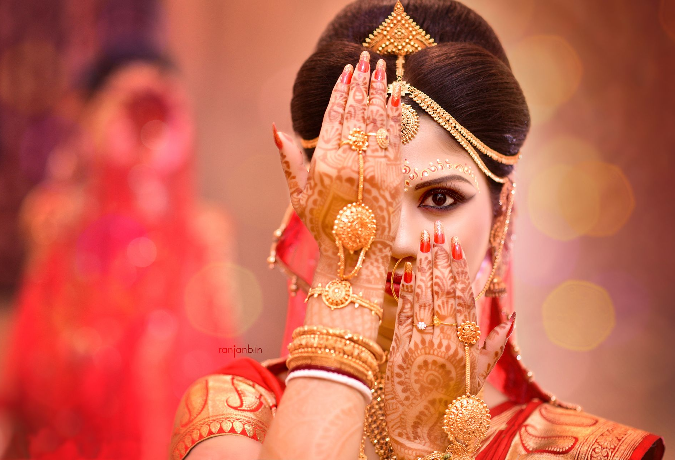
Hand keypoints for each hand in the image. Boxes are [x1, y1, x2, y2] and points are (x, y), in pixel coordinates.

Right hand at [274, 52, 402, 287]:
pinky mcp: (394, 175)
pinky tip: (397, 97)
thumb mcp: (299, 195)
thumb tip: (277, 130)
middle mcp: (350, 160)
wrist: (354, 253)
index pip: (334, 116)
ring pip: (378, 119)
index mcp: (324, 162)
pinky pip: (395, 137)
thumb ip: (290, 160)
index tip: (346, 70)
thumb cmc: (323, 226)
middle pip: (357, 111)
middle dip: (362, 82)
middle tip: (367, 58)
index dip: (341, 90)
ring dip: (380, 91)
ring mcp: (374, 167)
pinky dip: (396, 115)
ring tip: (382, 68)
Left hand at [384, 222, 515, 458]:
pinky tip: (405, 272)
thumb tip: (512, 316)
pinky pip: (404, 315)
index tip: (454, 245)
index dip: (459, 269)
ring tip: (422, 243)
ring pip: (424, 298)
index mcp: (467, 345)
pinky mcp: (400, 350)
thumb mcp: (478, 377)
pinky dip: (405, 293)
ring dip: (422, 268)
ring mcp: (422, 344)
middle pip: (443, 292)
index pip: (464, 298)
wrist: (423, 435)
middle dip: (439, 259)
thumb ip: (493, 345)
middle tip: (436, 231)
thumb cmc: (452, 406)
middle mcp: (446, 340)